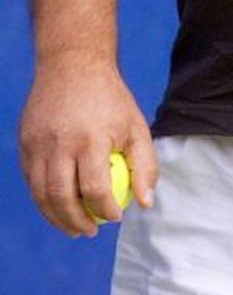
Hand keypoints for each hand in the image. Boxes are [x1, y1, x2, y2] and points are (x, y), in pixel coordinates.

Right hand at [19, 53, 157, 237]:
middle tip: (91, 231)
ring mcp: (38, 143)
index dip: (106, 210)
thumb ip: (144, 165)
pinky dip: (43, 198)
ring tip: (75, 226)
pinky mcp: (25, 142)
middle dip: (77, 223)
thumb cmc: (110, 99)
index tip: (115, 217)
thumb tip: (145, 203)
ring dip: (56, 217)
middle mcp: (60, 142)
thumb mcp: (136, 125)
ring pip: (41, 194)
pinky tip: (59, 203)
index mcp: (91, 138)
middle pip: (62, 198)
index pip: (95, 189)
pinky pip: (31, 179)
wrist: (73, 63)